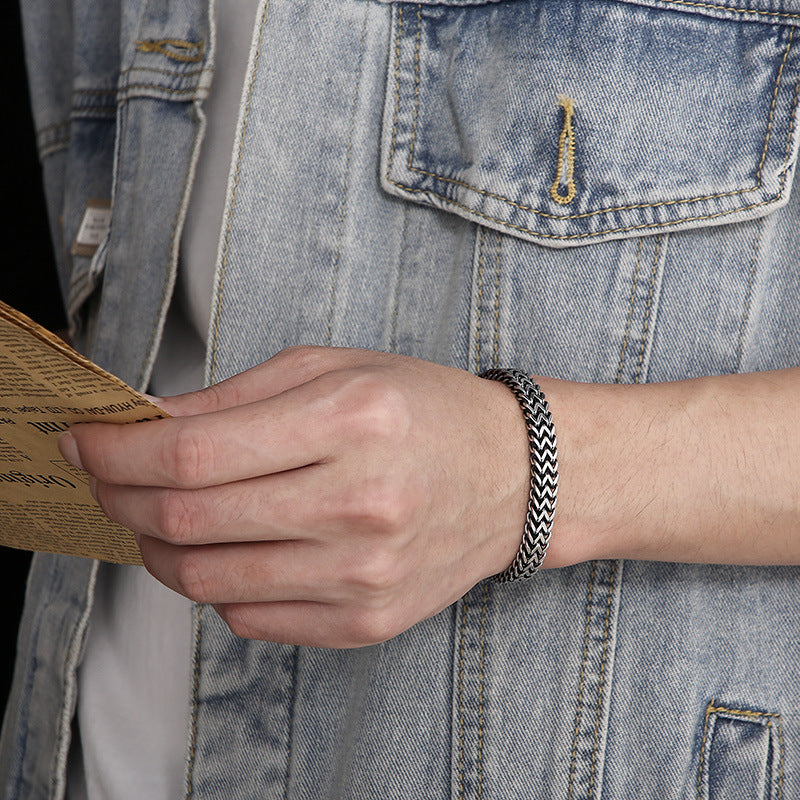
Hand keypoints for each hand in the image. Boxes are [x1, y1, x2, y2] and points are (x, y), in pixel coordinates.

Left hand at [58, 347, 529, 646]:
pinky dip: (214, 583)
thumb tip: (146, 426)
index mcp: (351, 421)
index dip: (117, 452)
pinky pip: (248, 617)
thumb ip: (235, 398)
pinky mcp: (364, 621)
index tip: (87, 442)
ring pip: (206, 581)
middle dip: (120, 499)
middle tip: (107, 479)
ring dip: (158, 548)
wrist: (511, 477)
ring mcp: (363, 574)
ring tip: (160, 518)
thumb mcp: (334, 370)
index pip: (193, 453)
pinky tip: (229, 548)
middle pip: (188, 522)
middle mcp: (359, 504)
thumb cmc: (424, 411)